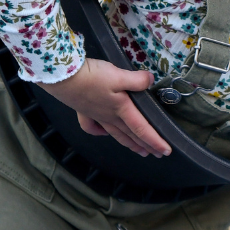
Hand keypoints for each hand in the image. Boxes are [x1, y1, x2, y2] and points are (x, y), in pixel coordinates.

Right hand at [36, 58, 171, 156]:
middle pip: (131, 135)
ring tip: (139, 151)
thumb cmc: (91, 77)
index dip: (155, 140)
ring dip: (129, 143)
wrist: (62, 78)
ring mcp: (96, 115)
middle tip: (157, 155)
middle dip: (145, 145)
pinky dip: (99, 132)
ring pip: (116, 133)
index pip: (142, 129)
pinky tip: (103, 133)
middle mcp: (110, 117)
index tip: (166, 151)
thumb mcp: (118, 75)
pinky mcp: (84, 110)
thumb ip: (136, 80)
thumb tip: (150, 81)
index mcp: (121, 110)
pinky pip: (93, 127)